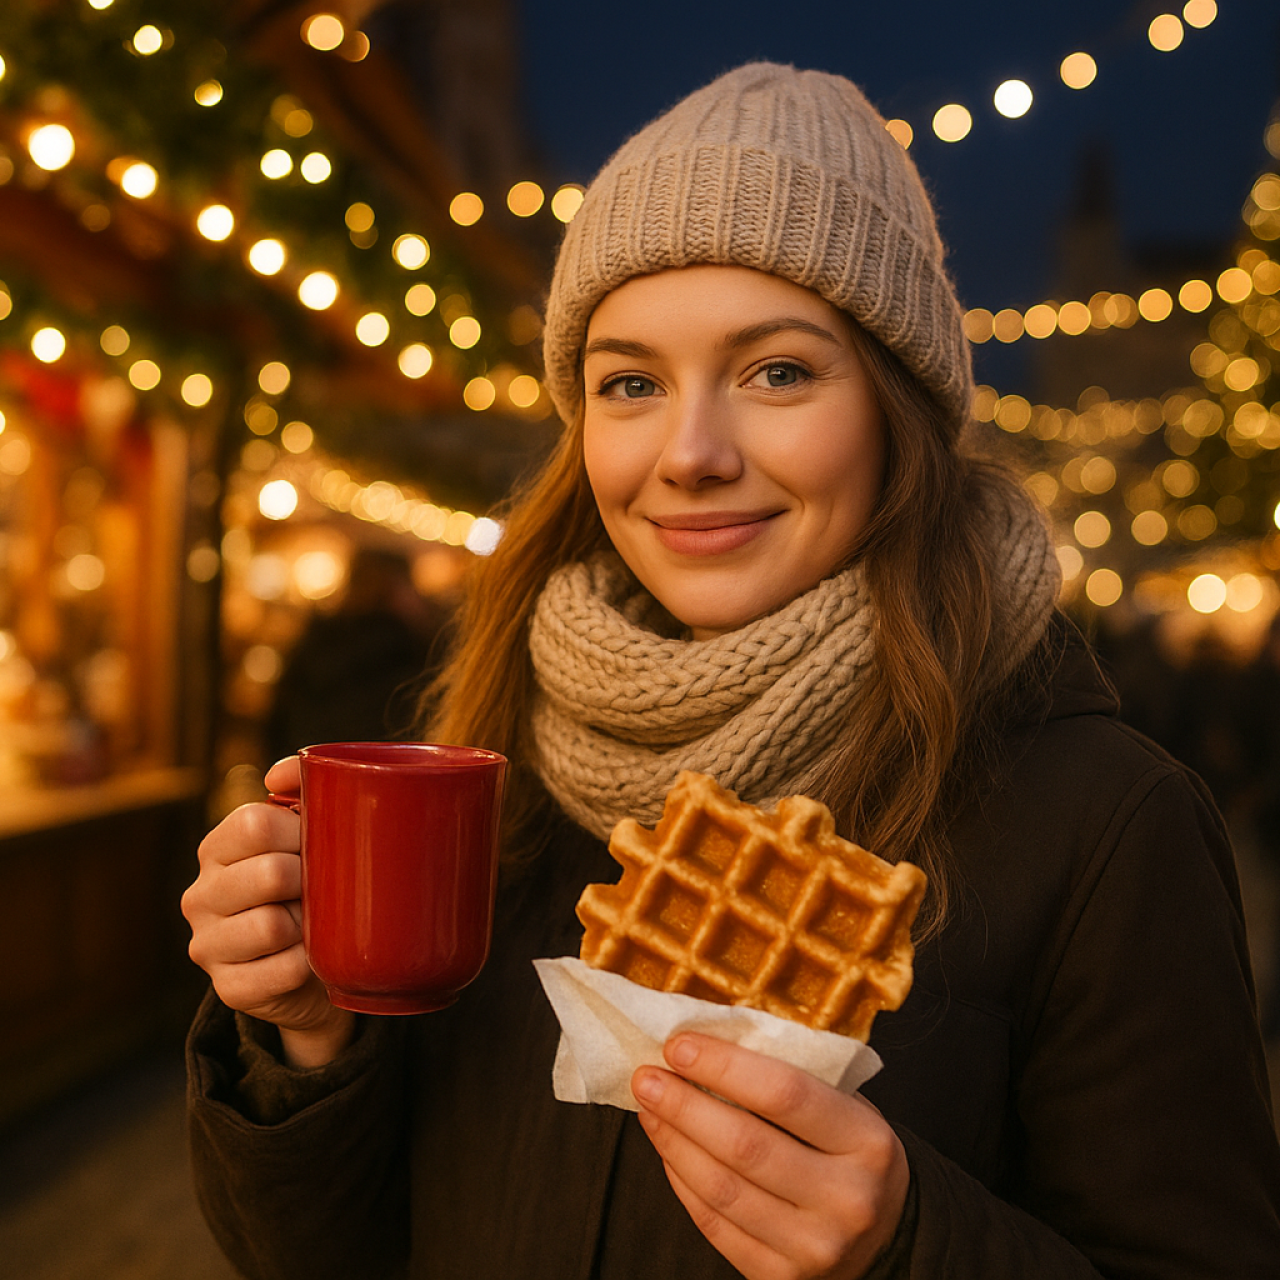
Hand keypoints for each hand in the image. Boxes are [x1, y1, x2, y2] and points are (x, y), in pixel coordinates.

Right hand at [182, 757, 354, 1066]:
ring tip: (316, 924)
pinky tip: (310, 958)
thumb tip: (280, 775)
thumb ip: (301, 789)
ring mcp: (207, 944)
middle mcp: (200, 895)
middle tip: (324, 889)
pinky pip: (279, 972)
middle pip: (268, 873)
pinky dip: (307, 964)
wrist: (315, 966)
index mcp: (218, 848)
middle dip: (309, 880)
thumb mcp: (309, 835)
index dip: (300, 831)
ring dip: (308, 926)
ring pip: (270, 925)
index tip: (320, 843)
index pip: (254, 823)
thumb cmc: (314, 886)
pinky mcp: (227, 988)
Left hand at [631, 1033, 907, 1279]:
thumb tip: (707, 1042)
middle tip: (646, 1077)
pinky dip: (683, 1182)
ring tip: (648, 1108)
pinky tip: (668, 1149)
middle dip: (684, 1106)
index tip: (678, 1045)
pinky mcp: (783, 1277)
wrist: (886, 1235)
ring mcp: (816, 1247)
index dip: (724, 1067)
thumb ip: (792, 1077)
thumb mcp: (846, 1106)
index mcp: (869, 1142)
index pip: (785, 1094)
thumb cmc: (852, 1150)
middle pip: (745, 1145)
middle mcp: (848, 1199)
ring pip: (723, 1189)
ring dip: (673, 1142)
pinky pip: (716, 1225)